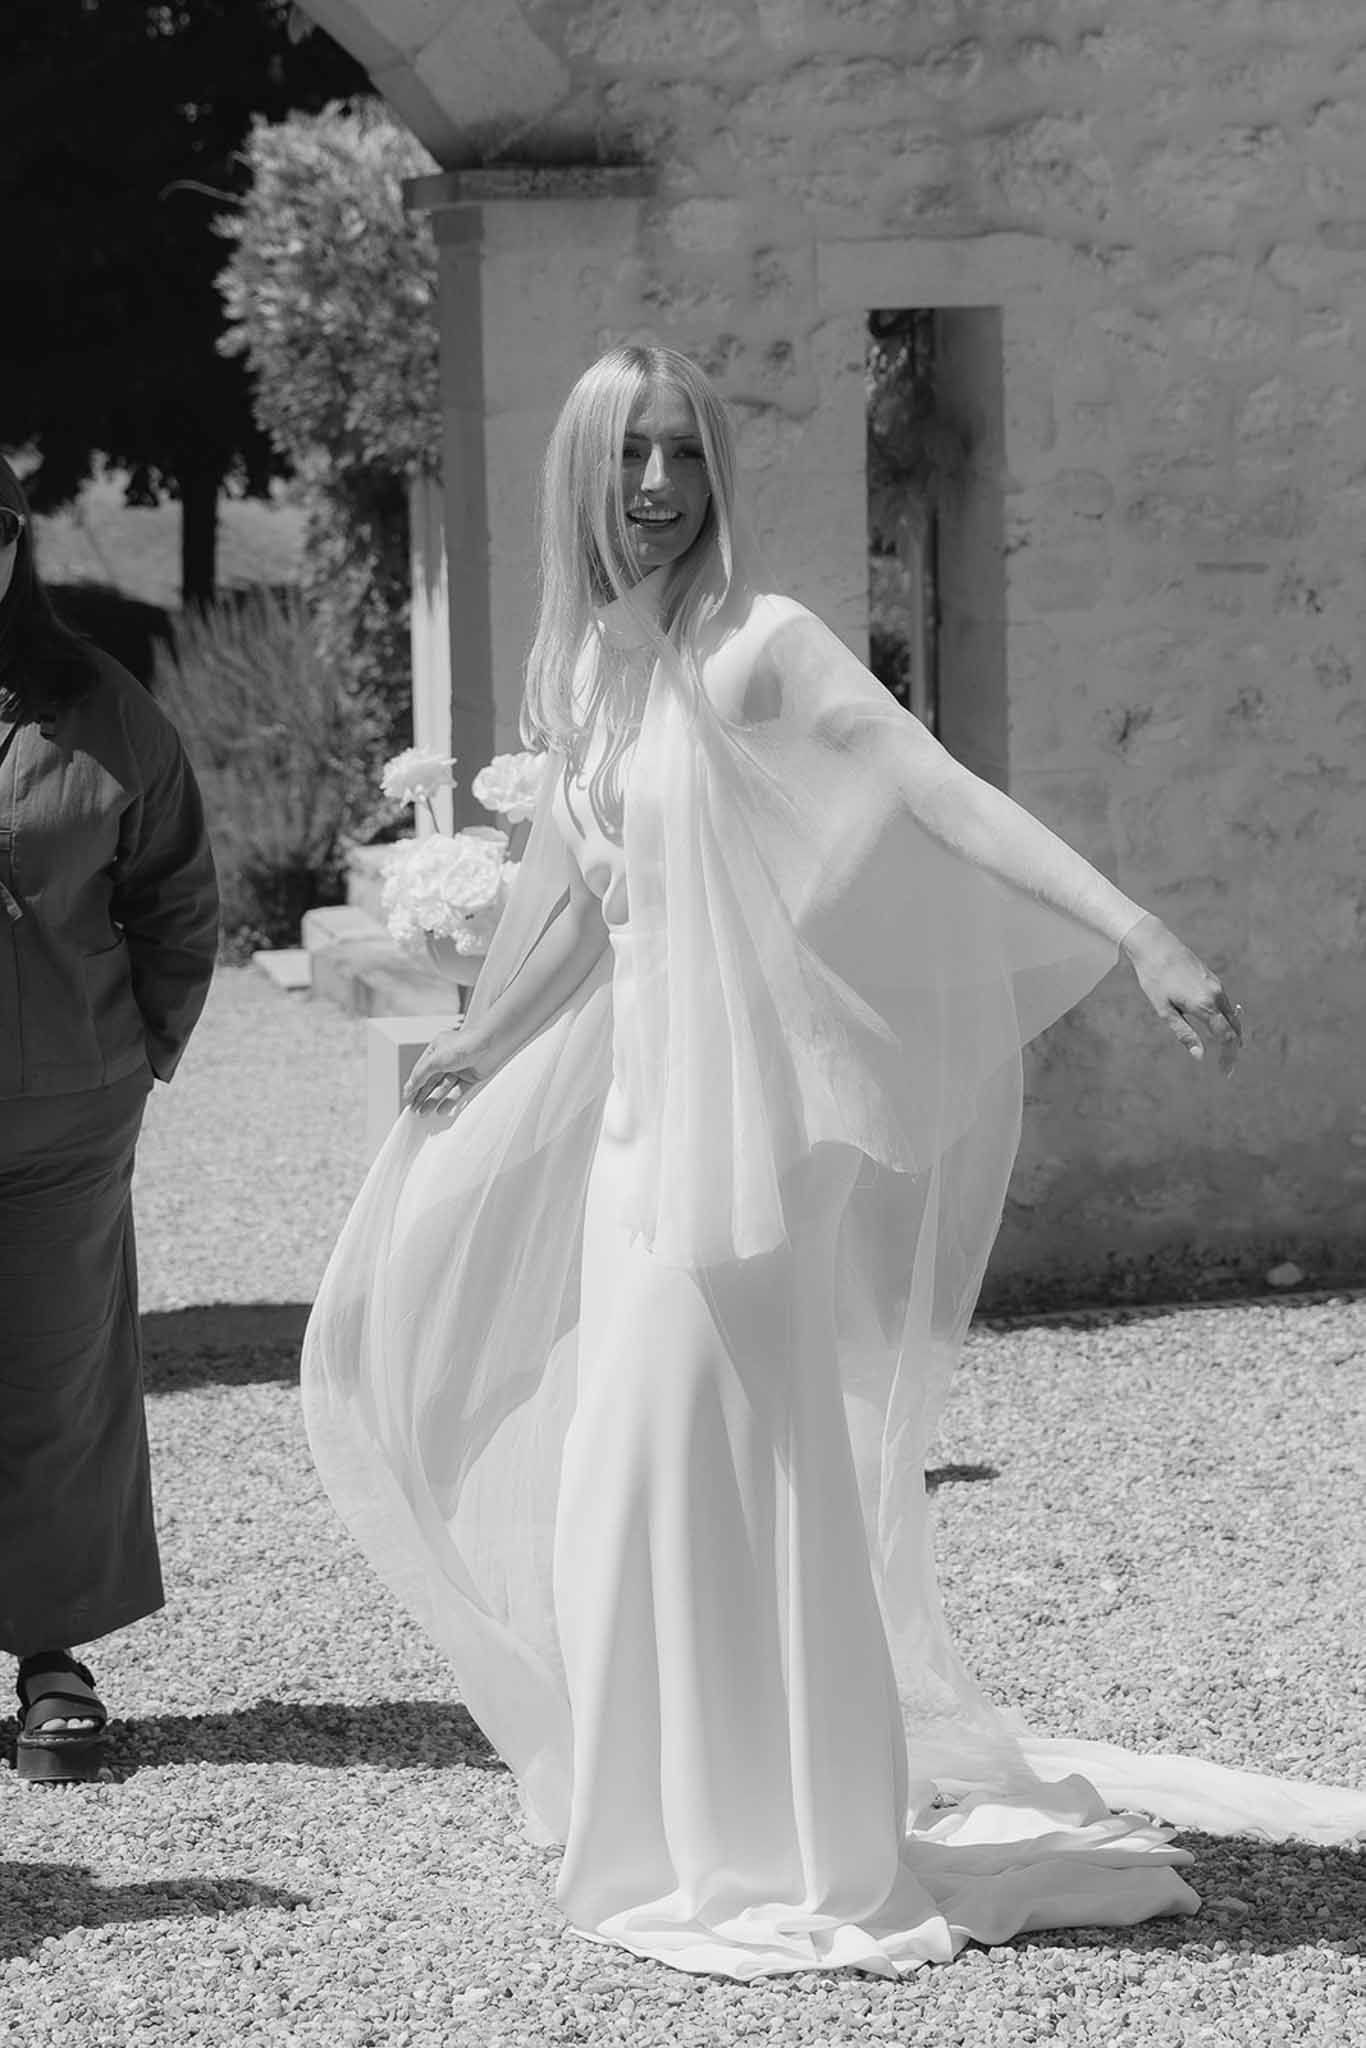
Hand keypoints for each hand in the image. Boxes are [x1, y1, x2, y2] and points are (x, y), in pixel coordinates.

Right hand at [403, 1024, 493, 1114]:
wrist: (491, 1043)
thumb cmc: (464, 1044)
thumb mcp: (435, 1059)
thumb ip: (420, 1074)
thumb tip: (409, 1087)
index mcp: (436, 1050)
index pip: (421, 1071)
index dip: (413, 1086)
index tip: (407, 1100)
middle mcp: (447, 1059)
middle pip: (431, 1081)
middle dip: (422, 1096)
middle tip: (415, 1111)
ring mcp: (459, 1069)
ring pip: (444, 1088)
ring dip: (433, 1100)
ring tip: (425, 1113)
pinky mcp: (471, 1077)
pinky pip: (458, 1091)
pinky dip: (450, 1100)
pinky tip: (442, 1110)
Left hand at [1120, 914, 1243, 1076]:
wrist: (1156, 945)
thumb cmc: (1154, 979)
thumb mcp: (1164, 1011)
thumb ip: (1184, 1034)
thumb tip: (1200, 1056)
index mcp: (1205, 1006)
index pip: (1226, 1038)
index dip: (1229, 1057)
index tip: (1226, 1072)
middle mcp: (1216, 995)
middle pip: (1234, 1028)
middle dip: (1233, 1049)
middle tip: (1227, 1066)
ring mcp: (1216, 986)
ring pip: (1232, 1015)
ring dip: (1233, 1034)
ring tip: (1230, 1051)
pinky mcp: (1213, 979)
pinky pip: (1226, 1004)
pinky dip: (1227, 1019)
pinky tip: (1221, 1026)